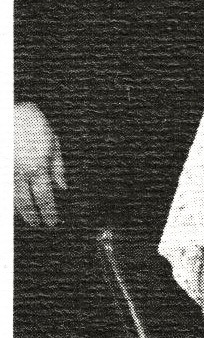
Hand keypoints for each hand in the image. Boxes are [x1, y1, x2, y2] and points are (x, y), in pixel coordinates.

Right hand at [14, 103, 65, 226]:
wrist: (7, 114)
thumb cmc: (31, 123)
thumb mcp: (52, 141)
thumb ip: (58, 165)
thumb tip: (62, 186)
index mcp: (37, 166)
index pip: (44, 197)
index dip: (48, 211)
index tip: (51, 221)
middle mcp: (19, 172)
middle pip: (25, 202)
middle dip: (32, 215)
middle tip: (38, 223)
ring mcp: (6, 172)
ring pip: (11, 198)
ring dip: (18, 210)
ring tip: (27, 216)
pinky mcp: (1, 170)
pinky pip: (5, 189)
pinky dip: (9, 197)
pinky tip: (13, 202)